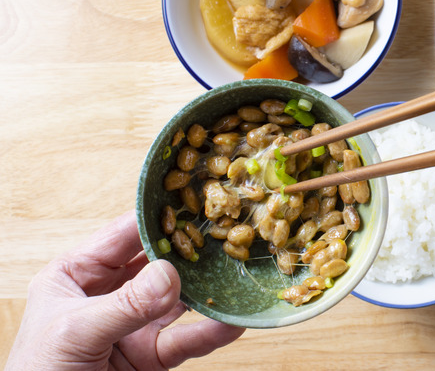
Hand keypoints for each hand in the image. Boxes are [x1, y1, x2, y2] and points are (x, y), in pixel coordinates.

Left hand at [5, 211, 244, 369]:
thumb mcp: (74, 331)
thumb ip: (125, 305)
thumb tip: (170, 275)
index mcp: (77, 275)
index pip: (122, 236)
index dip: (155, 218)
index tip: (192, 203)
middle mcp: (108, 295)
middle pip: (157, 264)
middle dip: (190, 252)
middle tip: (225, 236)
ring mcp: (132, 326)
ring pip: (177, 302)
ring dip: (206, 292)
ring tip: (236, 276)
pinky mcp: (150, 356)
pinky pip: (185, 340)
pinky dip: (210, 333)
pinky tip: (231, 322)